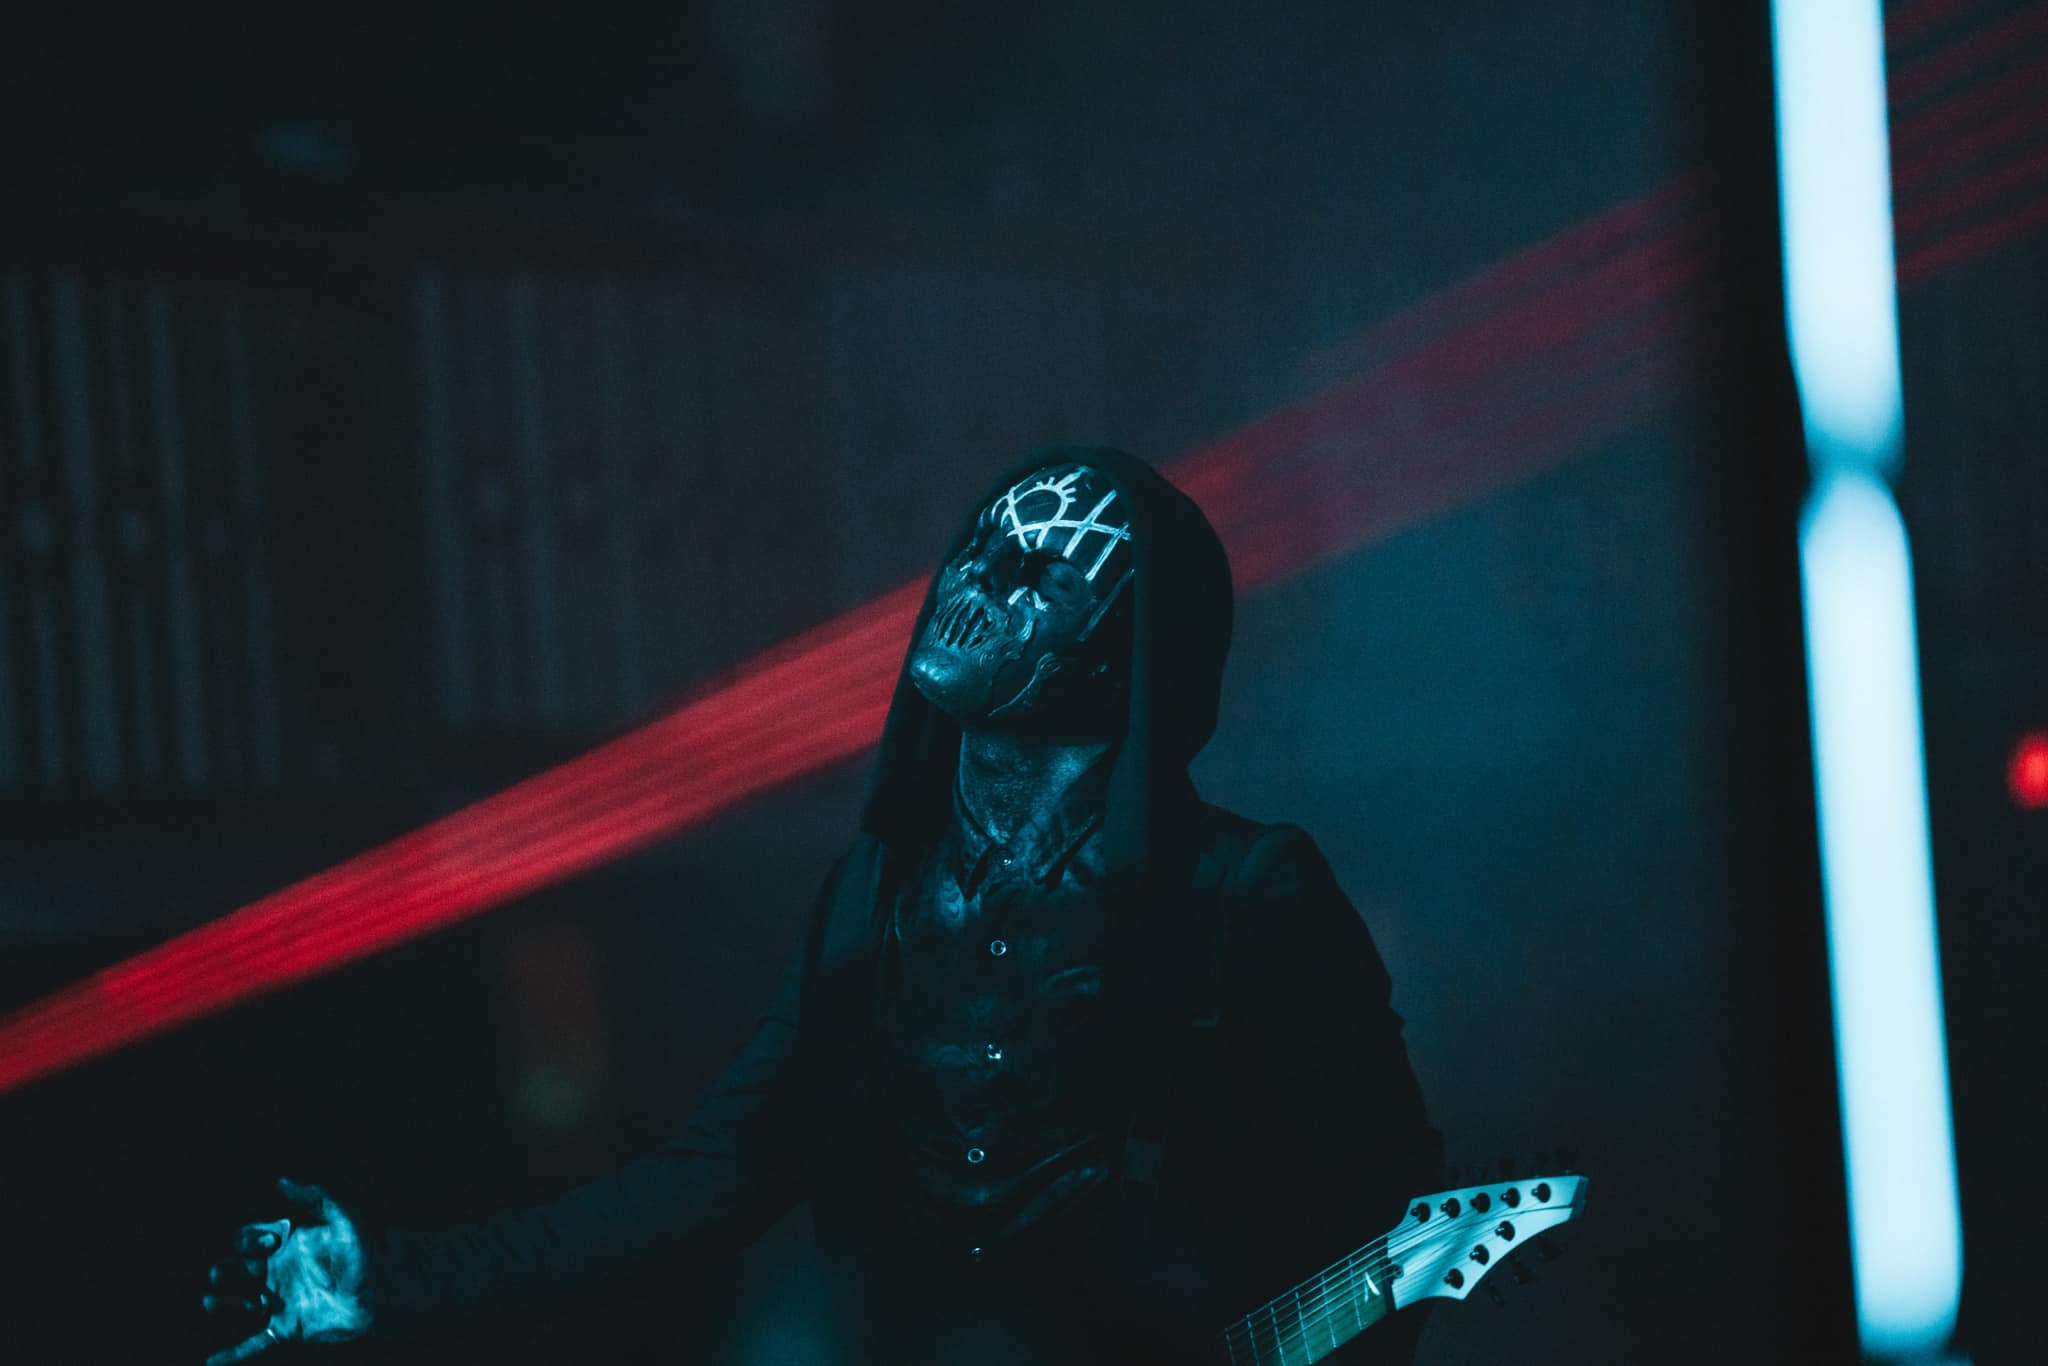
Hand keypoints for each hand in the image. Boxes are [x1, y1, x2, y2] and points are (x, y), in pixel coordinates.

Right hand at [202, 1178, 371, 1363]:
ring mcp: (281, 1302)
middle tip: (222, 1273)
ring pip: (240, 1304)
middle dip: (224, 1270)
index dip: (248, 1240)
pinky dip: (233, 1355)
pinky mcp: (288, 1329)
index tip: (270, 1244)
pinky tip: (212, 1363)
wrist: (385, 1293)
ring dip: (222, 1304)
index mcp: (287, 1247)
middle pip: (236, 1270)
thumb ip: (316, 1197)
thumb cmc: (368, 1252)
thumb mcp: (345, 1218)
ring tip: (211, 1301)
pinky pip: (255, 1344)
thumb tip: (281, 1180)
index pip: (249, 1240)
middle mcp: (278, 1274)